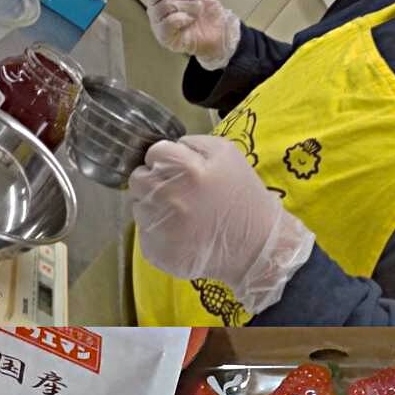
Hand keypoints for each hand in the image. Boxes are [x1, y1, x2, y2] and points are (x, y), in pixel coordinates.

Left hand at [130, 135, 314, 313]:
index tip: (181, 171)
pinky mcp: (154, 251)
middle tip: (178, 192)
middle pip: (138, 179)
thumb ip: (191, 143)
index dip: (167, 159)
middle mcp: (166, 196)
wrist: (256, 246)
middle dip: (155, 181)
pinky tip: (179, 233)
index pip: (153, 153)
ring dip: (154, 206)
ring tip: (182, 214)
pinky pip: (143, 231)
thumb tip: (165, 149)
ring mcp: (157, 227)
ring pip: (138, 205)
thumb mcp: (227, 153)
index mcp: (184, 169)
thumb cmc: (242, 196)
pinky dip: (157, 230)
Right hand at [138, 0, 241, 69]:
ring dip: (187, 6)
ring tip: (196, 10)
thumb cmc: (207, 10)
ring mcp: (159, 23)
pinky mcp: (165, 37)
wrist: (220, 29)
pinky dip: (183, 18)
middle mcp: (157, 8)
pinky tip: (189, 20)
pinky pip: (169, 22)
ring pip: (166, 5)